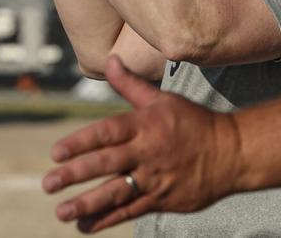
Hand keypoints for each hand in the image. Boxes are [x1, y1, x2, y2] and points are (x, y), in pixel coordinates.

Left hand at [42, 56, 240, 231]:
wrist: (232, 153)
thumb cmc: (192, 122)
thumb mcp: (161, 99)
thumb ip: (129, 84)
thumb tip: (109, 59)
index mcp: (144, 125)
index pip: (106, 133)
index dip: (80, 142)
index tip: (56, 153)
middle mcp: (147, 153)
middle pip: (107, 164)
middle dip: (75, 175)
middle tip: (48, 183)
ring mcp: (155, 179)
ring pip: (117, 193)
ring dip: (87, 204)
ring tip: (61, 212)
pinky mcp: (163, 200)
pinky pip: (131, 211)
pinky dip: (107, 219)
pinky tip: (85, 225)